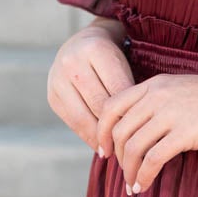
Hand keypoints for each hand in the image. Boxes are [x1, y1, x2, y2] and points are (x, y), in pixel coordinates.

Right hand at [46, 20, 132, 150]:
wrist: (80, 45)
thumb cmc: (111, 59)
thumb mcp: (124, 64)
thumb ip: (130, 89)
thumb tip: (137, 129)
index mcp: (96, 49)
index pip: (118, 90)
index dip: (132, 113)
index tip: (144, 131)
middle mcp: (73, 62)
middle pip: (100, 105)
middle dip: (116, 128)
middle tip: (131, 147)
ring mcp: (58, 79)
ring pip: (84, 118)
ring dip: (101, 138)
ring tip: (116, 151)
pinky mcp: (52, 96)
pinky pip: (73, 123)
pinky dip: (88, 136)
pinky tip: (100, 145)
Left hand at [96, 70, 197, 192]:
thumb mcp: (184, 90)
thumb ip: (160, 102)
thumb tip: (144, 126)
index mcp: (154, 85)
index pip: (111, 106)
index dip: (101, 131)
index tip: (104, 151)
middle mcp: (157, 96)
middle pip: (118, 130)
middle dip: (115, 157)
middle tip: (121, 173)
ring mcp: (170, 114)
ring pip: (132, 147)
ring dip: (128, 172)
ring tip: (132, 186)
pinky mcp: (185, 134)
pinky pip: (153, 159)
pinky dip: (144, 176)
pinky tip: (144, 186)